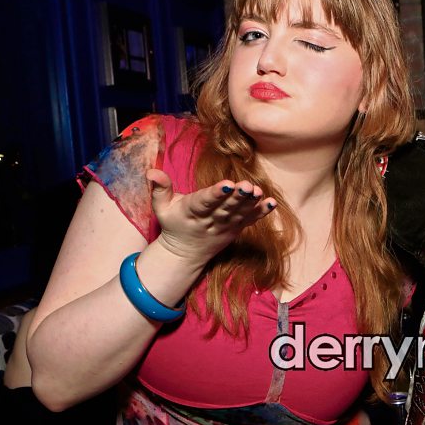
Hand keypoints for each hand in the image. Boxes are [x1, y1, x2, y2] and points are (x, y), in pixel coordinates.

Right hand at [148, 168, 276, 264]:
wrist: (185, 253)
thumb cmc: (174, 224)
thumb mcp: (161, 208)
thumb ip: (159, 189)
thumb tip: (152, 171)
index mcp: (191, 212)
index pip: (204, 202)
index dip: (216, 194)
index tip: (228, 184)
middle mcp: (210, 220)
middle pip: (225, 208)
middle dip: (237, 197)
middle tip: (248, 185)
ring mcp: (226, 226)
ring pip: (239, 214)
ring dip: (250, 204)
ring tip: (259, 192)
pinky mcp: (236, 229)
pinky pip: (250, 221)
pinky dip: (261, 213)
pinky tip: (272, 203)